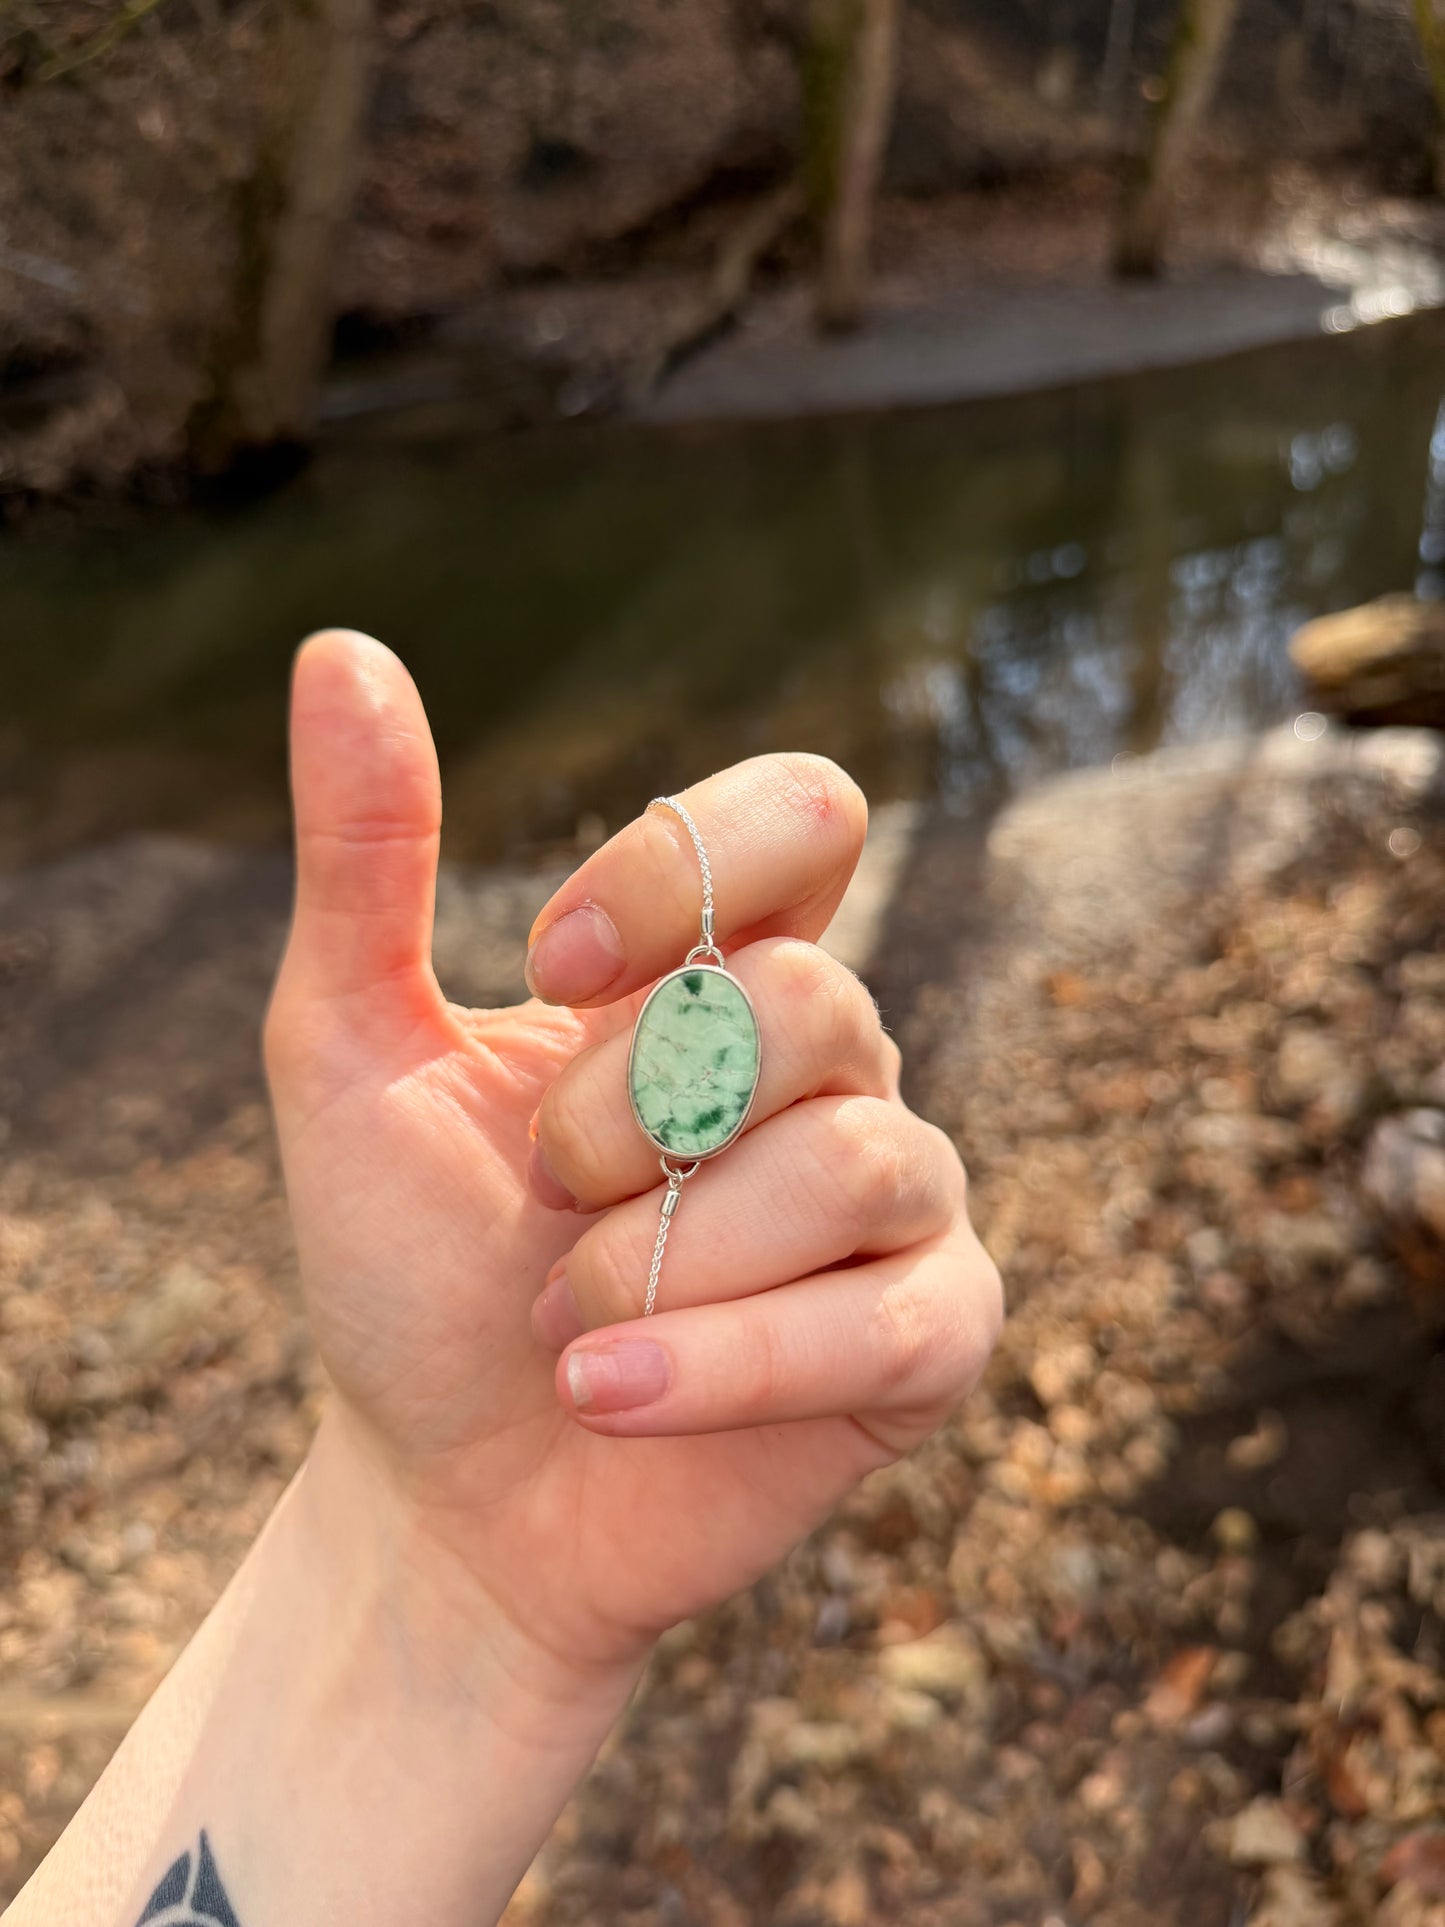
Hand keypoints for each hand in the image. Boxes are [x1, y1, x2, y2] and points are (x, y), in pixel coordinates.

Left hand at [266, 630, 1001, 1695]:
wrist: (448, 1495)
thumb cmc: (412, 1268)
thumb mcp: (352, 1052)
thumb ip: (367, 859)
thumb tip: (339, 649)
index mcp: (718, 974)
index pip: (802, 814)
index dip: (681, 872)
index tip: (553, 973)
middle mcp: (833, 1068)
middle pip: (813, 996)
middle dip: (637, 1115)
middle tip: (548, 1200)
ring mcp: (896, 1199)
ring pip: (856, 1155)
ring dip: (667, 1254)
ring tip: (566, 1322)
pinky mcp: (930, 1339)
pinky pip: (897, 1317)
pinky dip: (731, 1359)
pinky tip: (607, 1393)